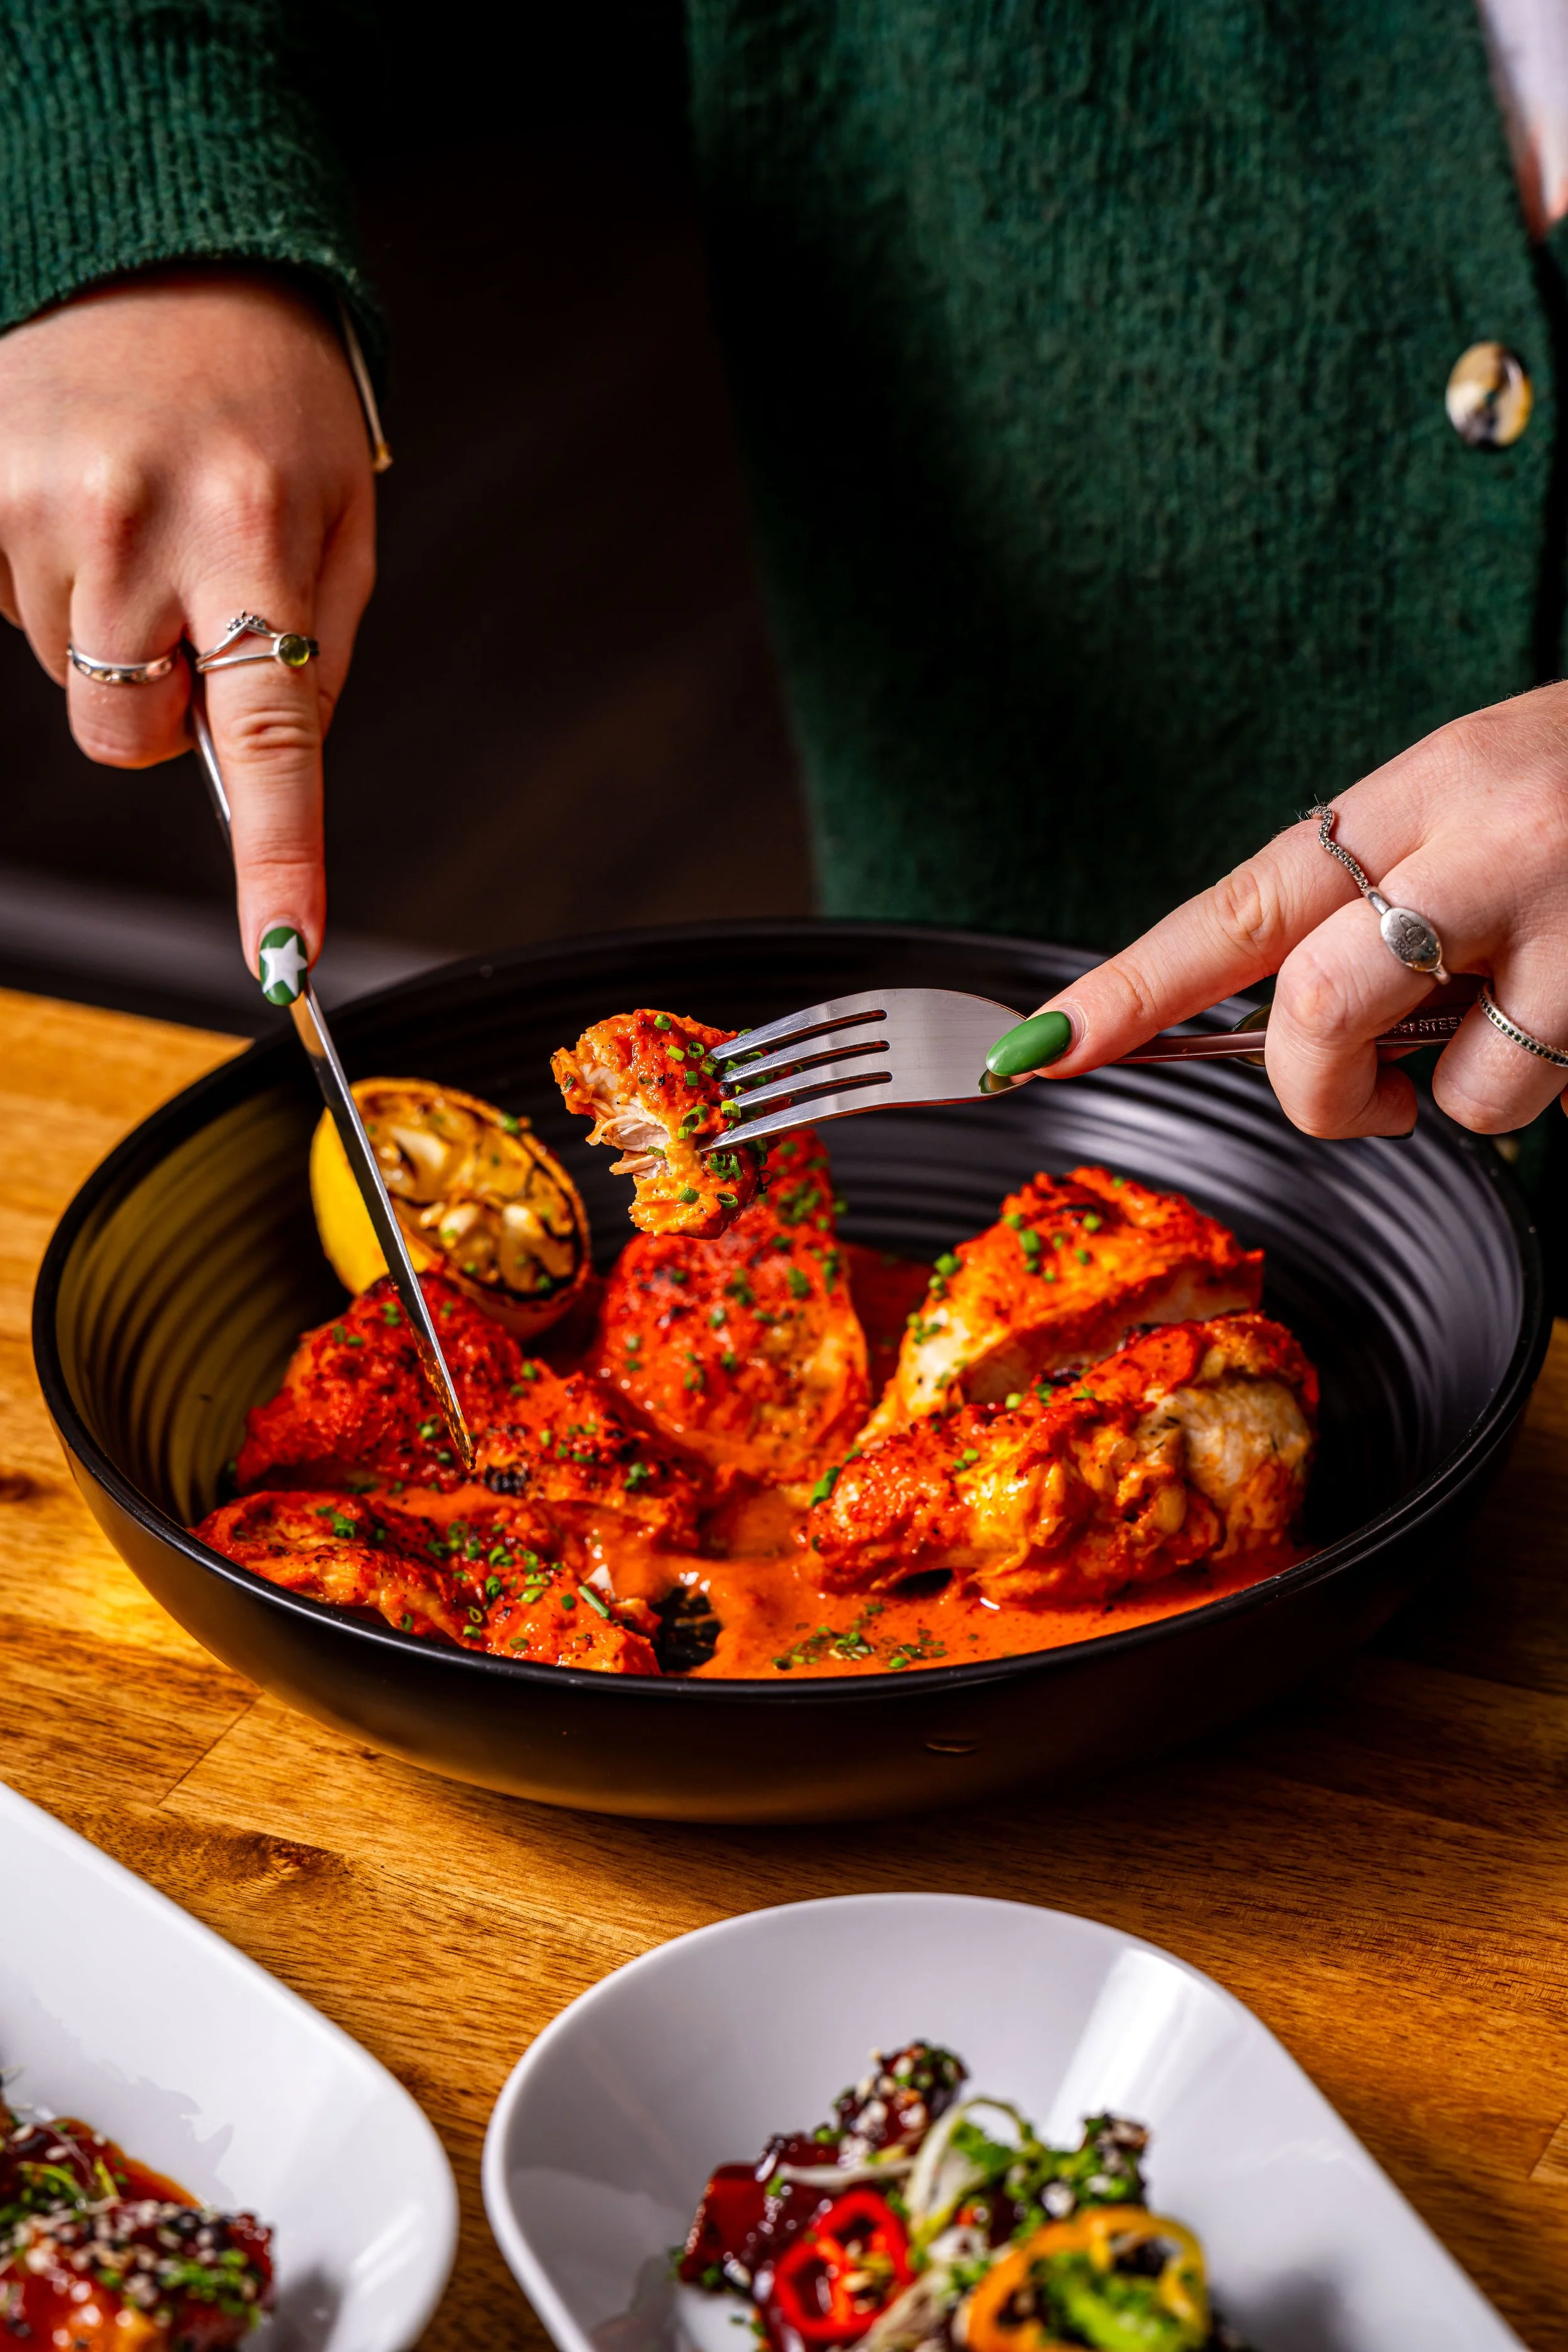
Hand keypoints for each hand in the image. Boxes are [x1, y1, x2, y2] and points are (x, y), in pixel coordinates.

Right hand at [0, 266, 376, 977]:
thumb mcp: (338, 522)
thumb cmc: (269, 398)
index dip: (272, 860)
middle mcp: (134, 527)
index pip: (267, 742)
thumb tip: (268, 779)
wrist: (167, 250)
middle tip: (187, 601)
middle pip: (124, 736)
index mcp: (253, 536)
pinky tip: (83, 505)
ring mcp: (33, 510)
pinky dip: (47, 583)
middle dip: (158, 704)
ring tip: (139, 518)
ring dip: (107, 627)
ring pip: (68, 678)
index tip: (281, 957)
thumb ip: (313, 657)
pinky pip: (4, 610)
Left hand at [988, 681, 1567, 1137]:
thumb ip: (1384, 893)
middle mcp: (1482, 841)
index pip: (1238, 903)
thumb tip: (1288, 1022)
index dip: (1128, 987)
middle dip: (1312, 1090)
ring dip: (1451, 1102)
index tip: (1036, 1050)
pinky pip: (1531, 1100)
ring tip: (1520, 1024)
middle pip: (1310, 1007)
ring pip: (1438, 1086)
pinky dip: (1537, 1097)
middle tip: (1360, 1092)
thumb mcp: (1481, 802)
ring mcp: (1565, 914)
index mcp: (1421, 790)